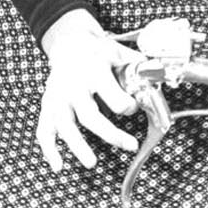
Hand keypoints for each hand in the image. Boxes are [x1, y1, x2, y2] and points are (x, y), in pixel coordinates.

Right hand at [37, 9, 138, 172]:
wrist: (69, 41)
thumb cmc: (98, 51)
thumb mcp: (120, 53)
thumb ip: (140, 68)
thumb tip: (163, 76)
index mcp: (94, 70)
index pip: (112, 94)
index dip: (128, 105)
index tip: (135, 107)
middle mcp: (74, 85)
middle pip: (89, 116)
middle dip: (111, 134)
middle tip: (130, 145)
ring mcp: (58, 97)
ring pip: (65, 126)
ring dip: (78, 146)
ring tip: (92, 163)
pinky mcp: (48, 105)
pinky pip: (44, 130)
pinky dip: (49, 150)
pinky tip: (59, 165)